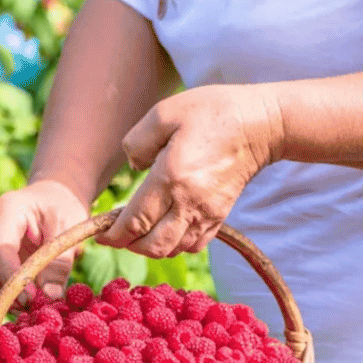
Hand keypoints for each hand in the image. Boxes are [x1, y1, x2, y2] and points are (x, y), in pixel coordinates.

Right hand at [0, 179, 90, 304]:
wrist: (52, 195)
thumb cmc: (62, 206)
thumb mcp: (70, 227)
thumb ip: (60, 260)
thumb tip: (49, 296)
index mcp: (6, 211)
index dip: (11, 278)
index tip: (31, 300)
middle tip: (24, 309)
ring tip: (27, 308)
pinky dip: (0, 296)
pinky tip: (23, 302)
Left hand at [97, 84, 281, 256]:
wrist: (262, 124)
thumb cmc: (211, 113)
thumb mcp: (165, 112)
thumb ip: (137, 141)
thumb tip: (134, 167)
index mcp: (171, 178)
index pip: (135, 222)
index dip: (113, 235)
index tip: (100, 235)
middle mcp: (190, 202)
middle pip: (152, 246)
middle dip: (128, 245)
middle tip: (117, 233)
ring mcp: (208, 212)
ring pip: (173, 250)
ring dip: (151, 247)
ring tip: (139, 230)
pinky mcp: (221, 215)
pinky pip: (194, 245)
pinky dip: (175, 245)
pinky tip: (166, 228)